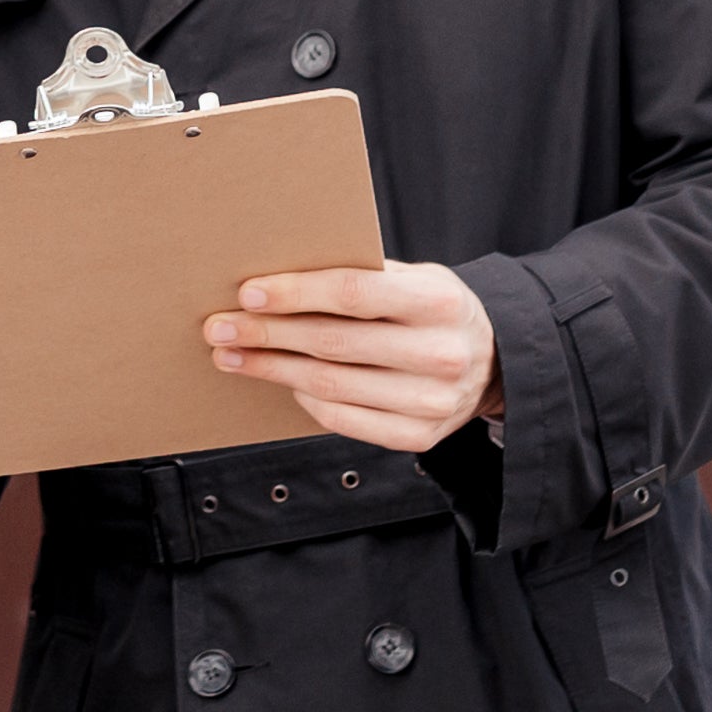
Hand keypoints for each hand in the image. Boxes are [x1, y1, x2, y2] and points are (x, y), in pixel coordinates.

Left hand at [204, 260, 500, 451]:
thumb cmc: (432, 310)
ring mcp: (432, 401)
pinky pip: (344, 420)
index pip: (353, 293)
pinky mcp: (419, 436)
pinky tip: (281, 380)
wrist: (493, 362)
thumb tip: (277, 276)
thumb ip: (362, 274)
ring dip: (271, 369)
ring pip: (331, 385)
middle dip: (267, 334)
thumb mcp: (415, 277)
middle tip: (218, 326)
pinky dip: (304, 399)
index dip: (296, 293)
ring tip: (232, 355)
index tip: (248, 293)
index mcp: (439, 301)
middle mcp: (440, 354)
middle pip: (334, 343)